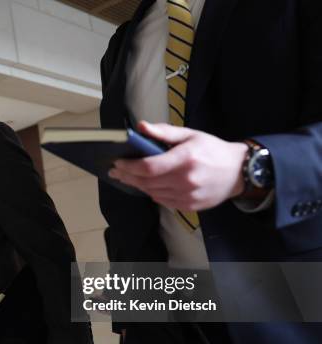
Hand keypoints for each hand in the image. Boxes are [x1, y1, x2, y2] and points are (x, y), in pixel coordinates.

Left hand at [108, 121, 247, 210]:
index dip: (129, 166)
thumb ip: (164, 132)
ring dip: (137, 185)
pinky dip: (152, 193)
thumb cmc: (212, 150)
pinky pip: (162, 201)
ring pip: (152, 193)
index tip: (117, 162)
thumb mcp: (190, 135)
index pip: (148, 167)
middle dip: (127, 176)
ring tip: (127, 177)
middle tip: (115, 171)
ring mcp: (187, 196)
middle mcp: (185, 180)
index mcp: (185, 159)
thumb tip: (141, 127)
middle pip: (146, 182)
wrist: (238, 172)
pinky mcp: (189, 206)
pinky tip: (147, 185)